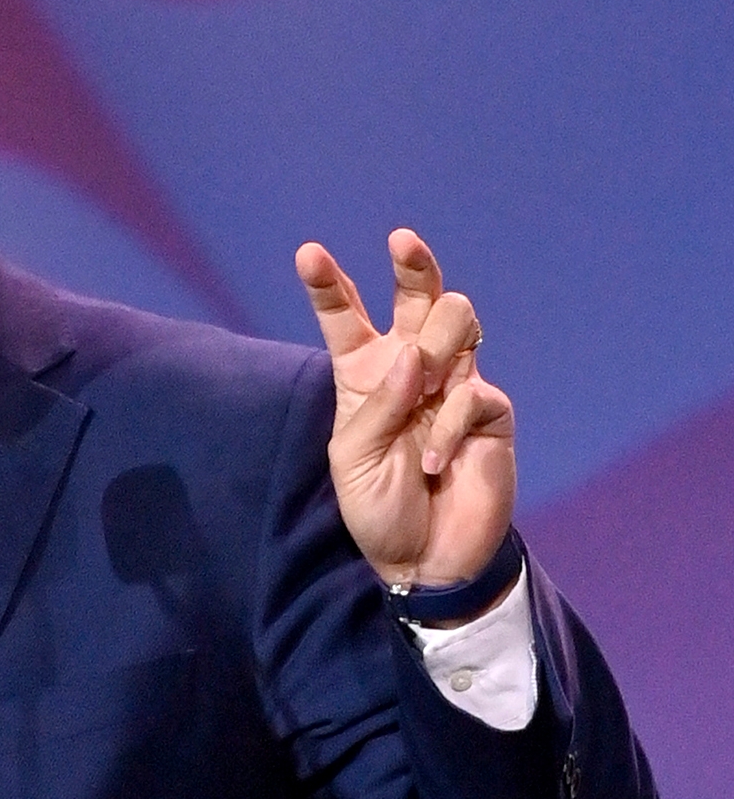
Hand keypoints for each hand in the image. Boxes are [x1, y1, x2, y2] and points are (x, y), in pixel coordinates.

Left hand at [296, 231, 516, 602]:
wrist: (424, 558)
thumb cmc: (378, 507)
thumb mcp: (352, 458)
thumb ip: (377, 405)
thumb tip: (414, 356)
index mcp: (364, 374)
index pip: (345, 317)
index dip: (329, 284)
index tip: (308, 253)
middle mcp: (411, 368)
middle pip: (418, 297)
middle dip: (413, 263)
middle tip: (401, 240)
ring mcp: (455, 383)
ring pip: (459, 321)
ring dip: (438, 347)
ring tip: (425, 388)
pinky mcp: (490, 412)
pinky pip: (473, 393)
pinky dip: (448, 427)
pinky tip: (434, 462)